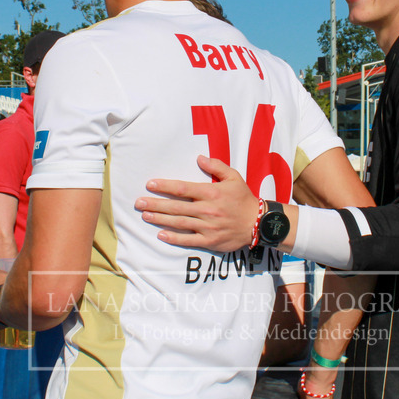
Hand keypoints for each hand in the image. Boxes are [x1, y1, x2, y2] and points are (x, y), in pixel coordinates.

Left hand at [134, 155, 259, 251]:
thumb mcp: (234, 177)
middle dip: (155, 204)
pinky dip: (174, 238)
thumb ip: (216, 166)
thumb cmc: (244, 199)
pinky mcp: (210, 241)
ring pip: (179, 222)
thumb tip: (199, 158)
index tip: (150, 184)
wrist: (259, 223)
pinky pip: (189, 240)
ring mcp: (208, 227)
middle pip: (176, 206)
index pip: (182, 189)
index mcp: (211, 192)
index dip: (164, 186)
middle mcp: (207, 209)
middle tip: (138, 203)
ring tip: (145, 215)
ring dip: (160, 219)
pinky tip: (161, 235)